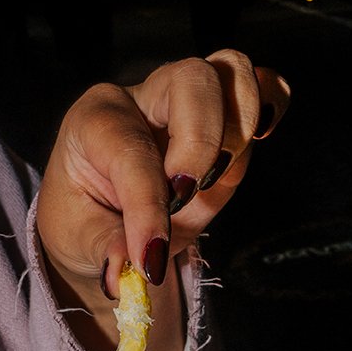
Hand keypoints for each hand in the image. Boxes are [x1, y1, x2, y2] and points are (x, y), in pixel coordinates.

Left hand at [36, 50, 289, 350]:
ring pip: (232, 76)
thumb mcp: (79, 240)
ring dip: (235, 136)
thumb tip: (122, 274)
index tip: (150, 262)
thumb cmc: (86, 218)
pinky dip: (273, 105)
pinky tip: (263, 133)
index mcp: (96, 120)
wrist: (101, 214)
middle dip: (199, 146)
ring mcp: (189, 102)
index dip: (147, 210)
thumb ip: (103, 249)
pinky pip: (264, 87)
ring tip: (208, 186)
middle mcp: (145, 97)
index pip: (131, 153)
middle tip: (182, 201)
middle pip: (192, 80)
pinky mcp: (226, 117)